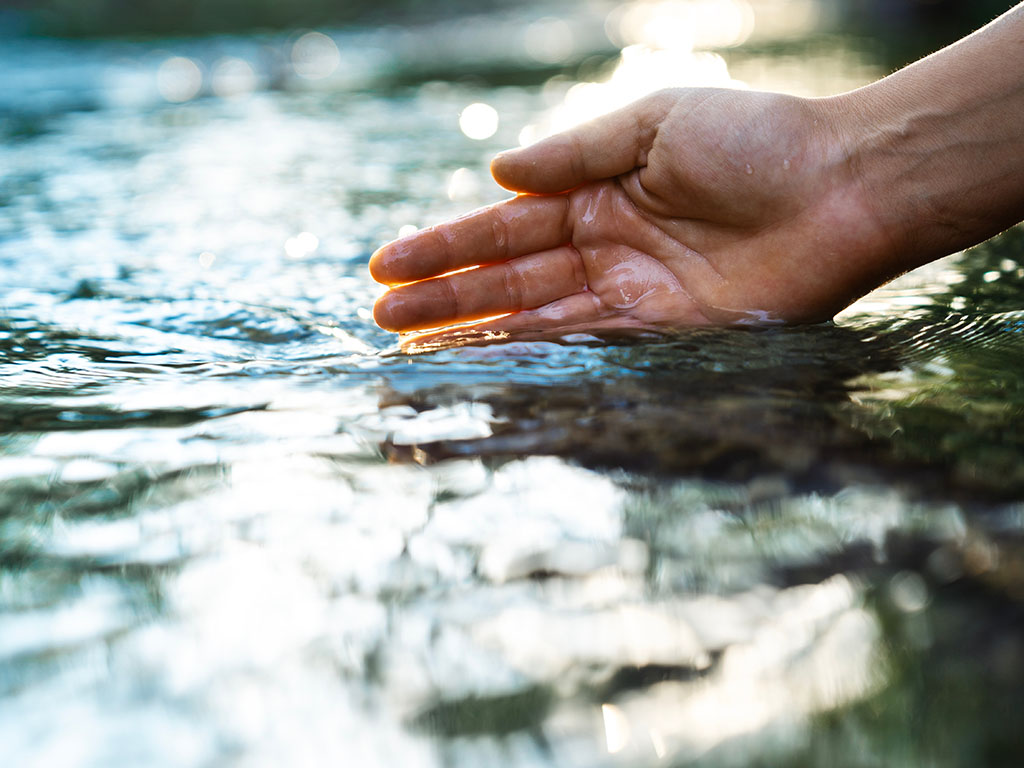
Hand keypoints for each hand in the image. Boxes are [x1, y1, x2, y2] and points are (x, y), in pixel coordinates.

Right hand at [369, 87, 895, 339]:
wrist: (844, 186)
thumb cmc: (756, 140)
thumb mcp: (654, 123)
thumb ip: (574, 153)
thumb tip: (497, 173)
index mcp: (598, 194)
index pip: (504, 227)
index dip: (445, 246)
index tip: (385, 263)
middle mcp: (606, 248)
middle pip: (509, 279)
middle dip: (445, 298)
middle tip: (382, 317)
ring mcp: (632, 295)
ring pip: (537, 318)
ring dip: (476, 333)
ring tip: (413, 347)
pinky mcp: (667, 334)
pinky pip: (588, 345)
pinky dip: (538, 354)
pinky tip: (489, 361)